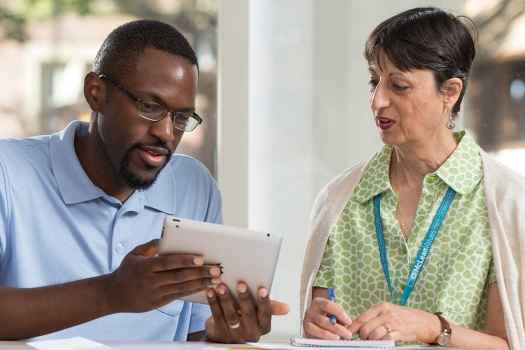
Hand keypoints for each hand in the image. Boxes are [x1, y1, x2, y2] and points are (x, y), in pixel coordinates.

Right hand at [105, 239, 220, 312]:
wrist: (113, 295)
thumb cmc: (126, 271)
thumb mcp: (133, 255)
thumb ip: (149, 246)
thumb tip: (163, 238)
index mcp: (146, 267)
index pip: (169, 263)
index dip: (185, 261)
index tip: (201, 258)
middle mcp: (151, 281)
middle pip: (180, 276)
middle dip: (200, 273)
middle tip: (216, 269)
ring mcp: (155, 293)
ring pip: (182, 288)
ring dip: (200, 283)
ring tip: (215, 280)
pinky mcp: (158, 303)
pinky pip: (178, 296)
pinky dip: (192, 292)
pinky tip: (204, 287)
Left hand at [205, 282, 288, 342]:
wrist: (226, 336)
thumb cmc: (245, 321)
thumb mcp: (259, 315)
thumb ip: (270, 308)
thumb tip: (286, 308)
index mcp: (262, 327)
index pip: (265, 314)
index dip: (264, 302)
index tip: (262, 289)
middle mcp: (250, 332)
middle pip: (248, 314)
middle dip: (244, 298)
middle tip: (241, 284)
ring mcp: (234, 334)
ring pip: (231, 315)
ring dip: (226, 299)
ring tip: (222, 286)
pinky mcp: (219, 332)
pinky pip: (216, 315)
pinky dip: (213, 302)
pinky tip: (212, 292)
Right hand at [303, 297, 352, 339]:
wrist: (315, 318)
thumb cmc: (328, 314)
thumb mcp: (333, 311)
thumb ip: (340, 315)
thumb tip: (351, 323)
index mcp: (318, 302)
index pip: (328, 305)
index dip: (339, 313)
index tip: (349, 321)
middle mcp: (311, 311)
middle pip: (323, 320)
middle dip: (337, 328)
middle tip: (348, 334)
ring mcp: (307, 322)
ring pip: (317, 329)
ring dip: (330, 335)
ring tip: (339, 338)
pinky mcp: (306, 332)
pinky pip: (313, 337)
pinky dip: (322, 339)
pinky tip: (330, 341)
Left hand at [349, 302, 440, 342]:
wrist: (424, 322)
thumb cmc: (404, 317)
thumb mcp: (388, 311)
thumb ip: (374, 317)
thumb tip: (358, 324)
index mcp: (381, 307)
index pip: (361, 317)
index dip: (352, 327)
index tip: (347, 333)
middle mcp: (386, 314)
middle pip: (365, 327)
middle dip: (362, 335)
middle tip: (364, 338)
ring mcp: (393, 323)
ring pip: (373, 334)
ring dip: (371, 340)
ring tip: (373, 340)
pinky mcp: (399, 333)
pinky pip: (384, 340)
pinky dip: (380, 342)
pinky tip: (382, 341)